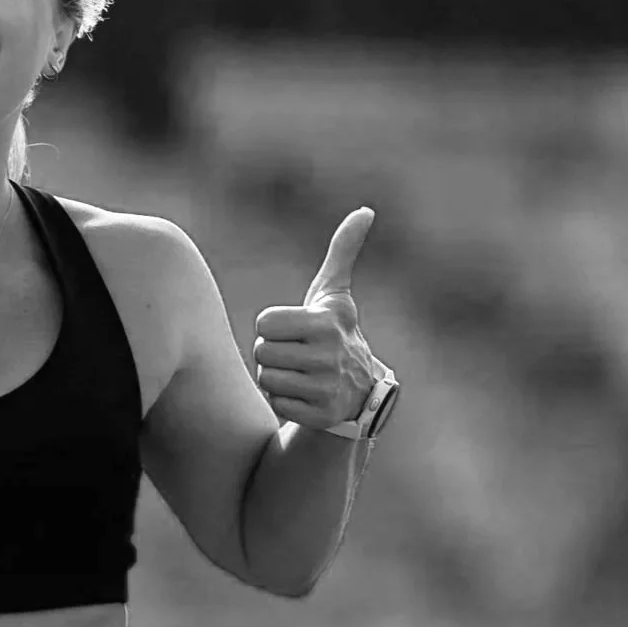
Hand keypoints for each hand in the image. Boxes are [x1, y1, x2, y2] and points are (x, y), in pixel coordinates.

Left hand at [252, 207, 380, 429]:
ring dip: (277, 377)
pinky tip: (305, 394)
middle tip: (299, 354)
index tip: (297, 330)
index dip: (274, 326)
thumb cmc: (334, 333)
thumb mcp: (335, 294)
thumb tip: (365, 210)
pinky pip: (275, 403)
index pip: (264, 324)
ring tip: (302, 373)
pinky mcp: (320, 416)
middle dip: (274, 352)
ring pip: (266, 378)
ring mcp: (327, 389)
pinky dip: (284, 400)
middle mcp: (330, 356)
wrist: (359, 392)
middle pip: (262, 352)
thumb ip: (343, 252)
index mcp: (326, 323)